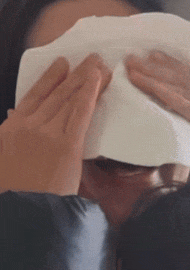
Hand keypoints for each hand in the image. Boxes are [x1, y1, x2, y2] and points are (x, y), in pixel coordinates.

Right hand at [0, 54, 109, 194]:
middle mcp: (29, 125)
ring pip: (70, 99)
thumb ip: (12, 132)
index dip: (50, 78)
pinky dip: (89, 94)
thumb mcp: (3, 157)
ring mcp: (47, 134)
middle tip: (92, 58)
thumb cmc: (13, 192)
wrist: (22, 211)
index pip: (34, 96)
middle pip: (56, 94)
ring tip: (100, 64)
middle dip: (75, 74)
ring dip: (87, 79)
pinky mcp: (66, 146)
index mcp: (12, 128)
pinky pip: (80, 113)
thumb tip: (15, 114)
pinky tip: (98, 79)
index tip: (62, 64)